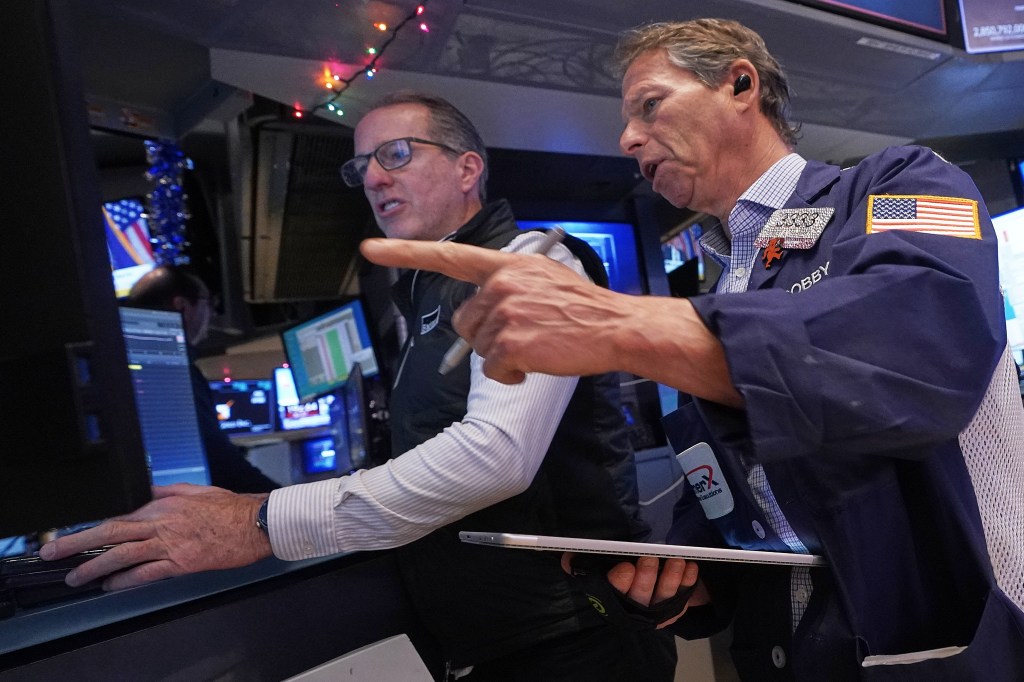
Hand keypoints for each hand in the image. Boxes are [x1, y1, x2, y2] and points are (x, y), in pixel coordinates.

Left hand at [39, 484, 272, 590]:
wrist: (256, 522)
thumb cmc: (232, 508)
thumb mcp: (196, 490)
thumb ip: (168, 492)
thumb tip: (146, 494)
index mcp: (164, 504)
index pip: (120, 515)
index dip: (94, 527)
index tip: (75, 535)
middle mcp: (162, 522)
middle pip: (111, 531)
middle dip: (78, 543)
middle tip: (54, 552)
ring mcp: (171, 543)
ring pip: (123, 555)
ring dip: (94, 567)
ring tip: (75, 577)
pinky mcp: (183, 562)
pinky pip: (147, 574)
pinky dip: (125, 580)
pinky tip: (111, 586)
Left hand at [359, 238, 741, 405]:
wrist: (614, 326)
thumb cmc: (581, 307)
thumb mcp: (542, 278)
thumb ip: (507, 284)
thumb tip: (480, 308)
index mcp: (505, 265)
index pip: (447, 256)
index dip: (405, 253)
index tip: (370, 249)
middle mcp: (500, 284)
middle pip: (466, 320)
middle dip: (486, 334)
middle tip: (526, 333)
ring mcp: (504, 313)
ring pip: (479, 347)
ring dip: (504, 355)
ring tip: (539, 344)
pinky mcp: (510, 343)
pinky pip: (494, 368)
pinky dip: (511, 374)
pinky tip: (537, 361)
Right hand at [564, 554, 704, 628]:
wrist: (641, 584)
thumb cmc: (616, 573)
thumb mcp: (594, 566)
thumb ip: (578, 563)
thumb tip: (566, 559)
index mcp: (610, 600)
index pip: (612, 594)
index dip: (619, 582)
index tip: (626, 566)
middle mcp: (632, 610)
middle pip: (640, 599)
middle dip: (646, 578)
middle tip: (650, 558)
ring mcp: (654, 612)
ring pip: (664, 600)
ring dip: (671, 580)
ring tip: (677, 560)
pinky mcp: (673, 610)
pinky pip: (683, 599)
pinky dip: (688, 583)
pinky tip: (691, 568)